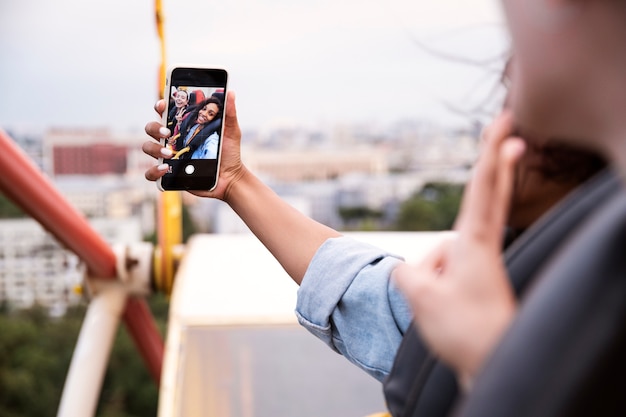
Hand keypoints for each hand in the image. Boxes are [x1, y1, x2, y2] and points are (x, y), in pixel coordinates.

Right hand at [142, 91, 246, 199]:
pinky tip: (165, 169)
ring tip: (169, 153)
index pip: (164, 112)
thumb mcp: (230, 131)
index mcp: (183, 127)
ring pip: (148, 147)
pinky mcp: (169, 175)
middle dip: (155, 127)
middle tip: (167, 132)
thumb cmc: (228, 152)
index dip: (160, 106)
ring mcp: (168, 157)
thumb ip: (229, 113)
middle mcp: (172, 140)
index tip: (163, 104)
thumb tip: (231, 92)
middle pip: (151, 127)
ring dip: (154, 148)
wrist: (230, 177)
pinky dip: (154, 171)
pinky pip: (151, 173)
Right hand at [393, 111, 524, 388]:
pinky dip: (433, 277)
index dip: (492, 155)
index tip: (507, 126)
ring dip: (431, 269)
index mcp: (475, 244)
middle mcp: (483, 245)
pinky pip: (444, 264)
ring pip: (443, 248)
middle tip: (507, 119)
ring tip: (440, 306)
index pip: (484, 189)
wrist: (491, 362)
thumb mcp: (420, 297)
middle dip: (495, 154)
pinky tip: (440, 305)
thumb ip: (407, 273)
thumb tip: (413, 268)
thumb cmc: (462, 329)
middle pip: (488, 190)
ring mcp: (481, 260)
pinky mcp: (476, 276)